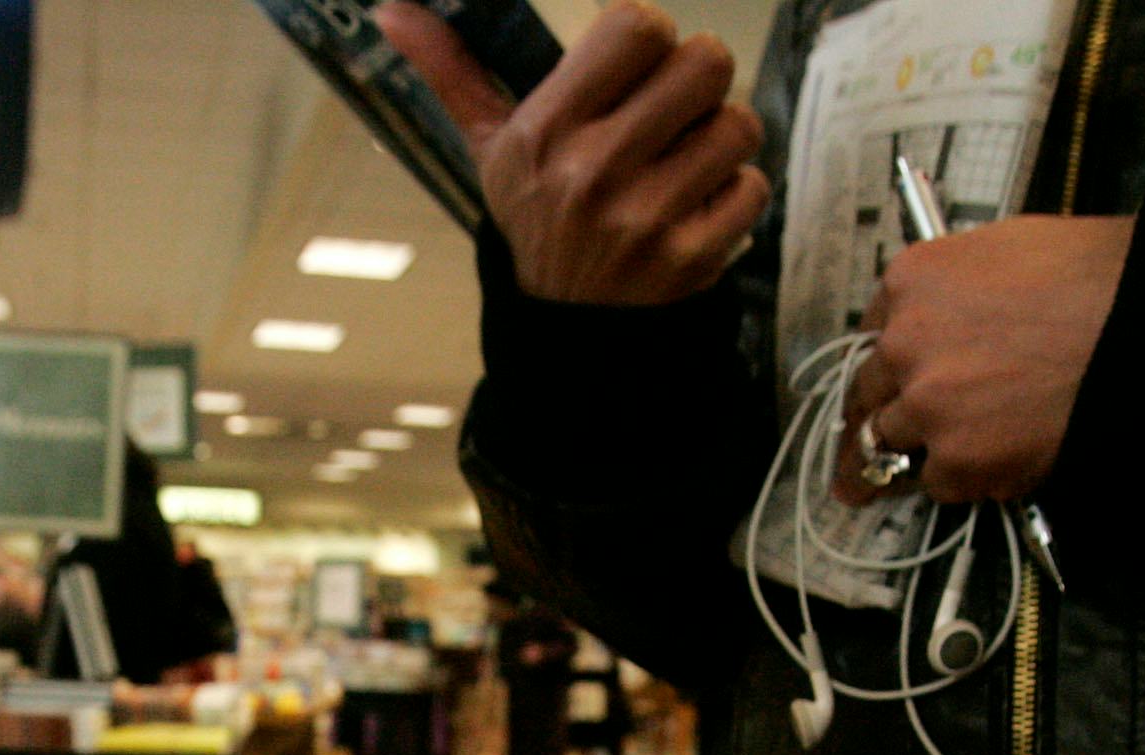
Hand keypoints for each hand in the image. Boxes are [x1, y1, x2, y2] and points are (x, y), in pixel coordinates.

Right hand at [375, 0, 768, 305]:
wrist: (563, 331)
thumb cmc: (535, 218)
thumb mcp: (491, 148)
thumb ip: (454, 71)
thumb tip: (392, 8)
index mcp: (545, 133)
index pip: (638, 26)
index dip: (649, 38)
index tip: (635, 69)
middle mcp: (592, 174)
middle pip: (705, 62)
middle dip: (693, 84)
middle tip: (666, 116)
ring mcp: (644, 221)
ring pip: (737, 123)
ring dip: (718, 140)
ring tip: (679, 166)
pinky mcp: (689, 259)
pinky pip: (752, 185)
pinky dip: (732, 196)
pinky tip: (693, 211)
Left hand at [834, 215, 1134, 505]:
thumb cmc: (1098, 277)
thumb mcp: (1010, 249)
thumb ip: (957, 290)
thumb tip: (948, 316)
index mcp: (912, 282)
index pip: (872, 335)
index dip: (882, 368)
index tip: (877, 391)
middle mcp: (903, 343)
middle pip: (868, 396)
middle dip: (868, 425)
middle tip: (854, 459)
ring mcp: (926, 406)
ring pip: (890, 446)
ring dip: (905, 460)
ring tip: (888, 486)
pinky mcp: (956, 459)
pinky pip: (941, 482)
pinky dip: (965, 480)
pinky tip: (996, 465)